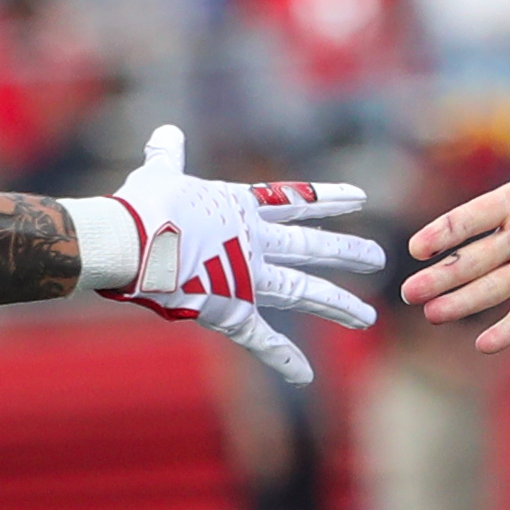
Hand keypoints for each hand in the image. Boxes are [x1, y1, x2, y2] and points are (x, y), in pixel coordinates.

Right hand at [102, 128, 382, 384]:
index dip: (328, 198)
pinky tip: (307, 377)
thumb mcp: (158, 174)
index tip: (361, 197)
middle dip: (347, 252)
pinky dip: (282, 359)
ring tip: (369, 318)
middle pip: (311, 247)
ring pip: (303, 292)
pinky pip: (260, 339)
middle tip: (380, 258)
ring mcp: (246, 276)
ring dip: (337, 305)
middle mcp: (254, 241)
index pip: (294, 200)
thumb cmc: (141, 205)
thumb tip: (165, 132)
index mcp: (239, 207)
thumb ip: (167, 157)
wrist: (129, 239)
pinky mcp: (228, 308)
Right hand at [404, 54, 509, 352]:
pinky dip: (509, 328)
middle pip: (471, 260)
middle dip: (441, 275)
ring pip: (493, 287)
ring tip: (433, 314)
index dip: (444, 231)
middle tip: (407, 292)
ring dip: (463, 301)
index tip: (416, 246)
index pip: (470, 219)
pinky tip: (484, 344)